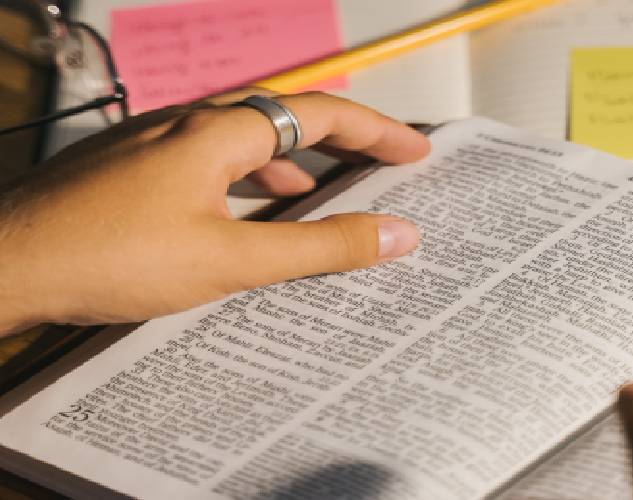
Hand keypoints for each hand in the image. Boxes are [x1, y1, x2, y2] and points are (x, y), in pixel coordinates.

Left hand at [0, 91, 429, 335]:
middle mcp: (187, 124)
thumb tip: (397, 233)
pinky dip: (246, 184)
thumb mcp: (232, 258)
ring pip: (243, 144)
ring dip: (291, 167)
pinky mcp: (132, 170)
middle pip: (284, 121)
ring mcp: (155, 144)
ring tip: (321, 199)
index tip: (415, 150)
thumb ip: (319, 246)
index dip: (376, 131)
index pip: (320, 115)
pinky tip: (245, 218)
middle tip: (379, 170)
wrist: (4, 265)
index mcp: (218, 132)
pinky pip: (209, 165)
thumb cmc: (110, 257)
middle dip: (339, 144)